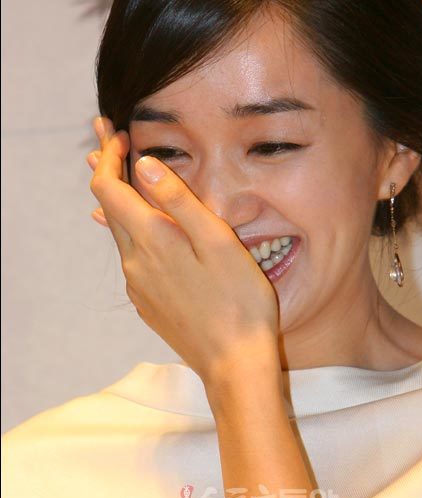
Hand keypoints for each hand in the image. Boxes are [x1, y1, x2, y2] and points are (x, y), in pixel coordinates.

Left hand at [87, 117, 281, 390]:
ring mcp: (138, 286)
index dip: (109, 158)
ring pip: (120, 234)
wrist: (233, 363)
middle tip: (114, 141)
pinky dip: (133, 233)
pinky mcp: (148, 303)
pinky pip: (132, 258)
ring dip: (121, 202)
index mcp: (151, 241)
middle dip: (111, 171)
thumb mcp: (218, 241)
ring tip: (127, 178)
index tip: (119, 134)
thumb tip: (144, 164)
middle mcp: (134, 263)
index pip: (109, 189)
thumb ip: (179, 200)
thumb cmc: (238, 300)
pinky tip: (145, 232)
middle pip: (109, 208)